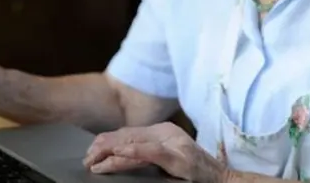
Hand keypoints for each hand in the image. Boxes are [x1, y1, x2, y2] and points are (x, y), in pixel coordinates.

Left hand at [83, 122, 226, 182]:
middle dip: (104, 148)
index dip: (106, 141)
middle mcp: (166, 133)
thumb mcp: (165, 161)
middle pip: (127, 136)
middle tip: (87, 159)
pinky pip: (152, 152)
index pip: (127, 133)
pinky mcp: (179, 156)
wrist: (222, 180)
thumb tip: (118, 154)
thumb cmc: (194, 174)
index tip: (89, 152)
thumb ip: (146, 154)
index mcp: (161, 132)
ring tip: (95, 158)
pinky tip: (120, 152)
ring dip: (112, 152)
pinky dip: (134, 151)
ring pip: (135, 143)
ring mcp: (173, 143)